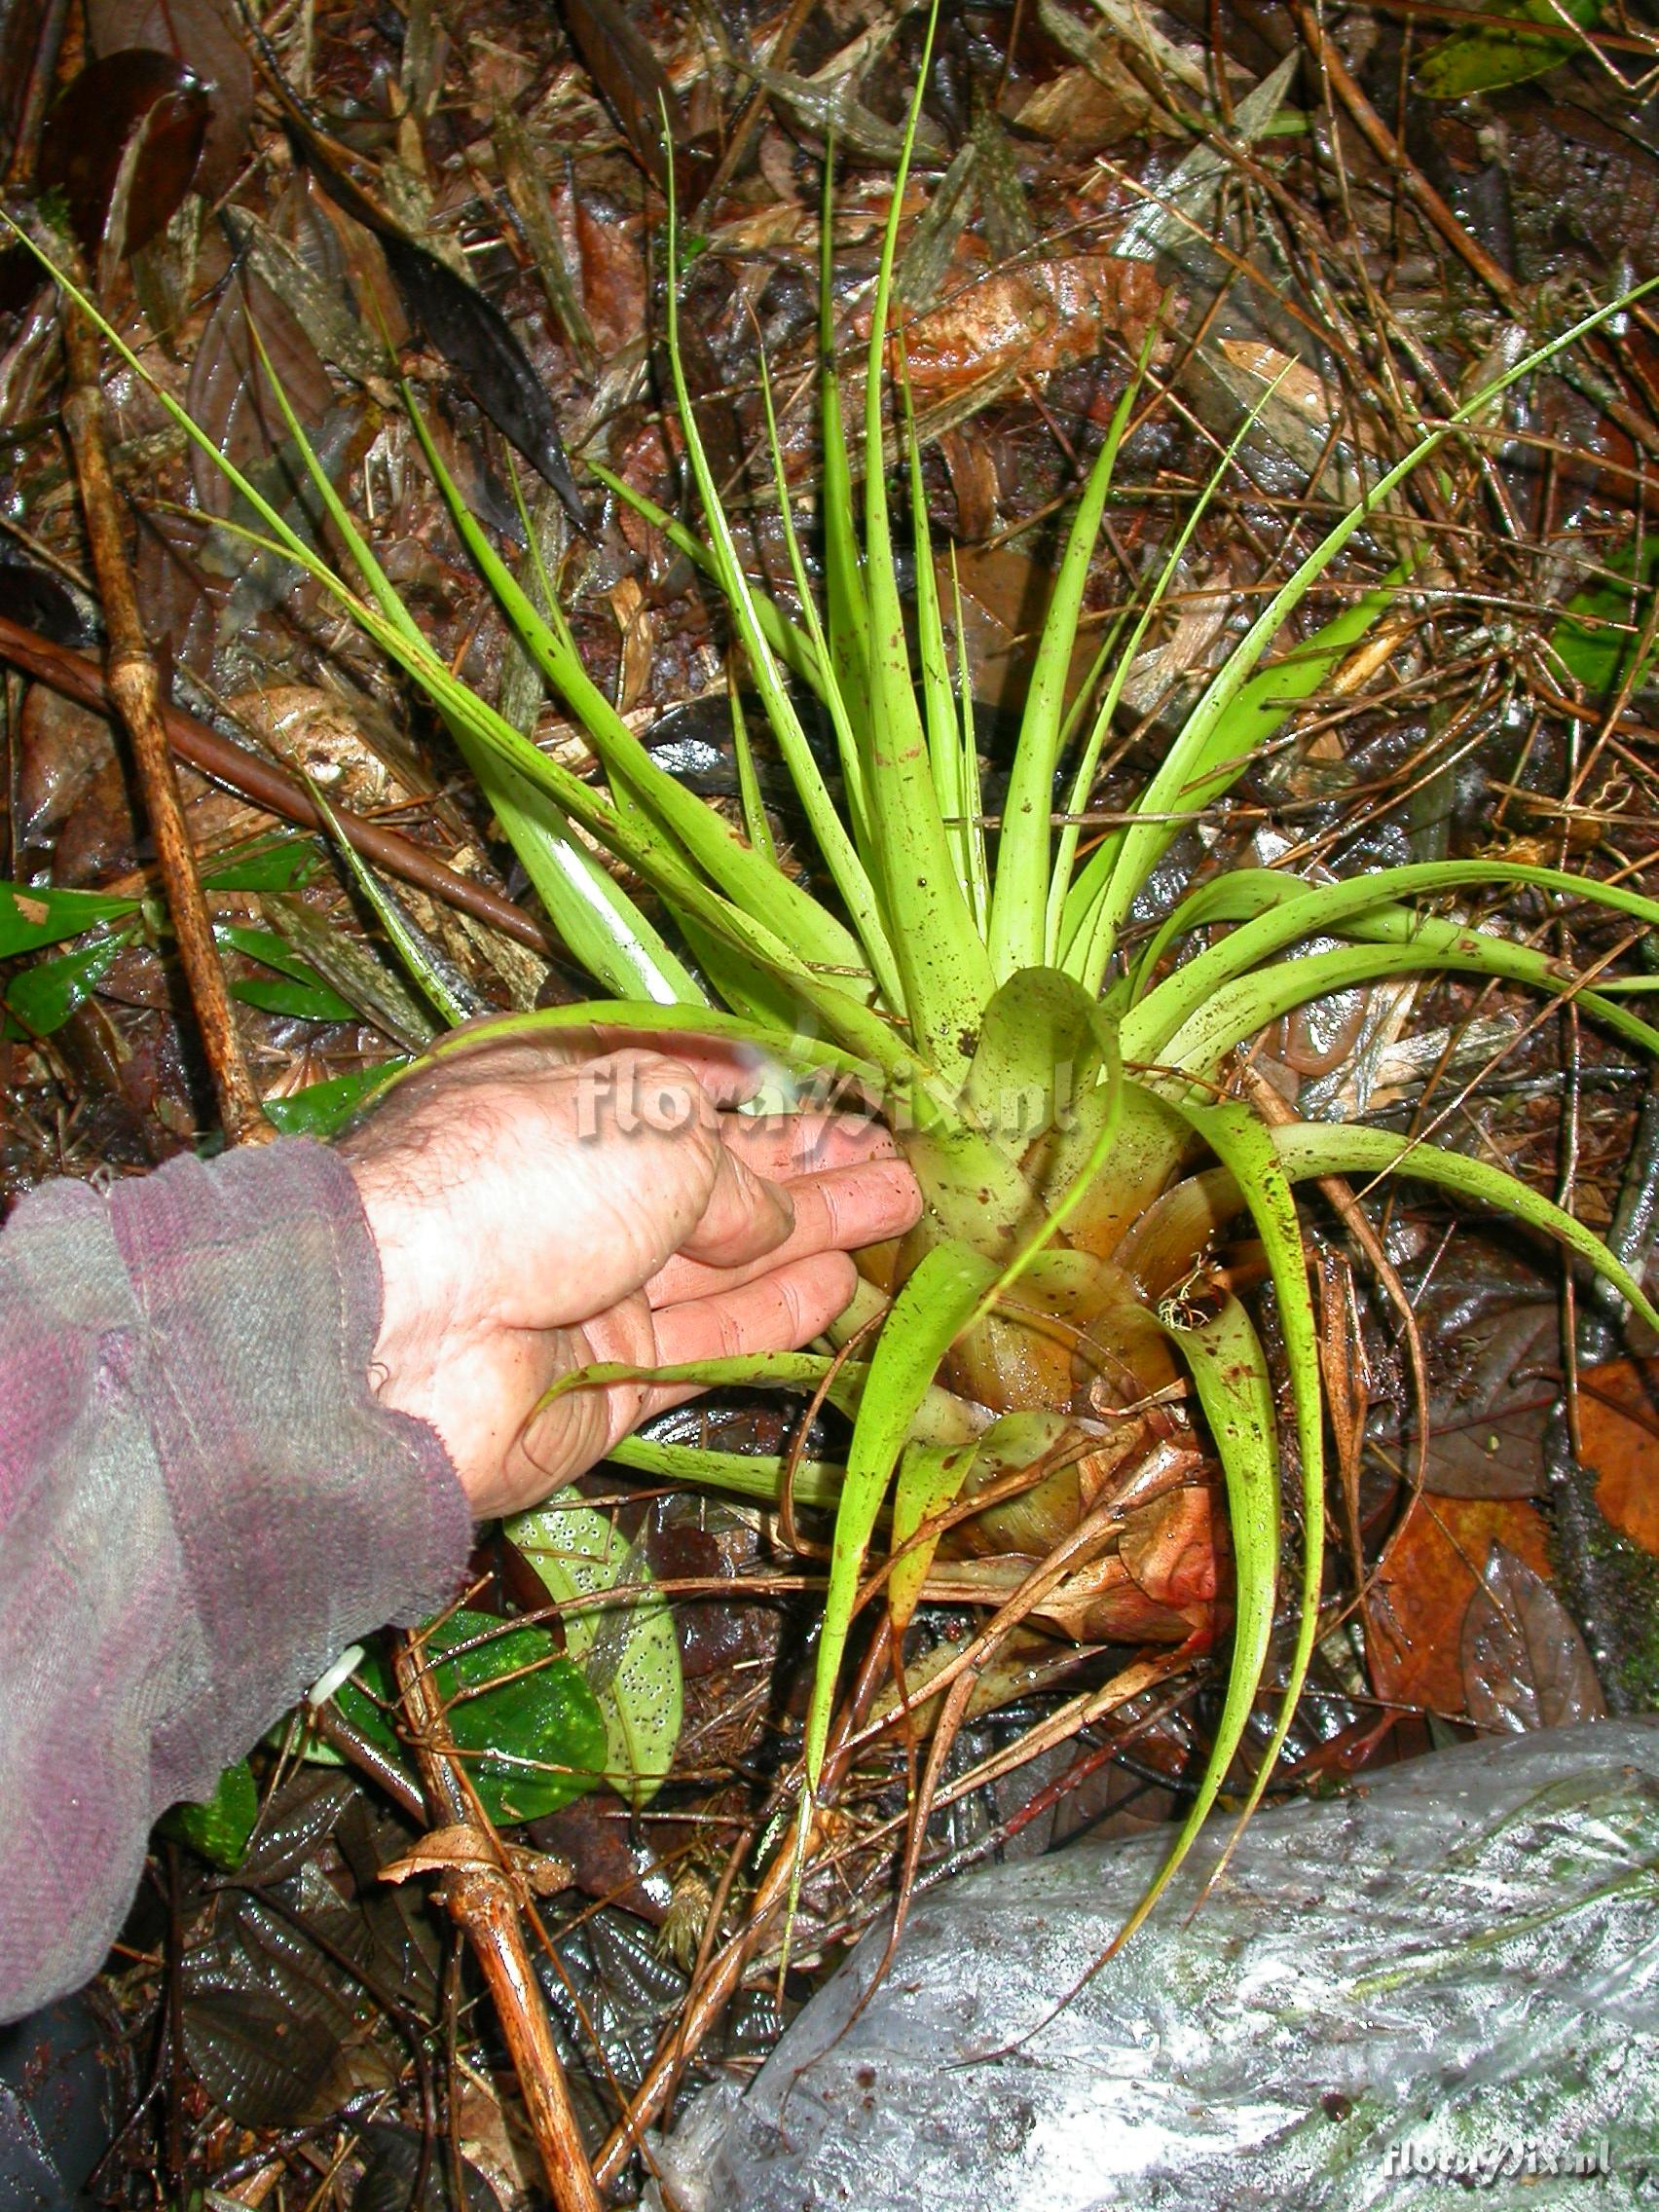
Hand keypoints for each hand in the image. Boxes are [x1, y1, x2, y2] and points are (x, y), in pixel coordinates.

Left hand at [339, 1035, 919, 1516]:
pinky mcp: (606, 1380)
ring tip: (903, 1210)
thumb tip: (768, 1221)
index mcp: (556, 1096)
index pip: (675, 1090)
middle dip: (808, 1168)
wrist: (410, 1332)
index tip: (842, 1095)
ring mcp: (586, 1288)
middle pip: (711, 1180)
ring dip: (812, 1236)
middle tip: (901, 1159)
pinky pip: (706, 1342)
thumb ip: (730, 1174)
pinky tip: (839, 1287)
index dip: (763, 1094)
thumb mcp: (650, 1127)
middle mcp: (571, 1190)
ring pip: (721, 1261)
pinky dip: (773, 1315)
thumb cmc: (526, 1176)